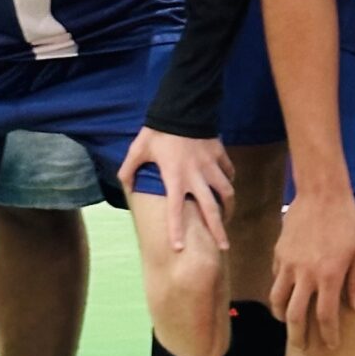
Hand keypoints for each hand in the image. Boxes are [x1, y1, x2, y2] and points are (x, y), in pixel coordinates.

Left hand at [118, 127, 231, 251]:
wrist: (183, 107)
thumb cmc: (158, 130)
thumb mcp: (138, 149)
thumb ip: (129, 169)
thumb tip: (125, 186)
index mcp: (175, 178)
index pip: (175, 210)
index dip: (176, 230)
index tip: (179, 248)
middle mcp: (196, 177)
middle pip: (211, 209)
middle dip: (218, 230)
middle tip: (224, 247)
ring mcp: (211, 166)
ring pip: (226, 192)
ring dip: (228, 207)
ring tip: (228, 218)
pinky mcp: (219, 154)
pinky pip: (228, 172)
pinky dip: (229, 181)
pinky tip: (226, 186)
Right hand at [270, 185, 354, 350]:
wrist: (322, 192)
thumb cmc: (349, 219)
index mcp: (329, 276)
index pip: (326, 316)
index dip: (328, 334)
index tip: (330, 345)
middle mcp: (305, 275)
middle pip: (295, 316)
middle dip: (297, 336)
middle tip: (301, 347)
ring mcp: (288, 264)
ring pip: (278, 299)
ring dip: (282, 316)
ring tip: (288, 323)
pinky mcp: (279, 253)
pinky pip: (276, 278)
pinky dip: (280, 290)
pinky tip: (287, 291)